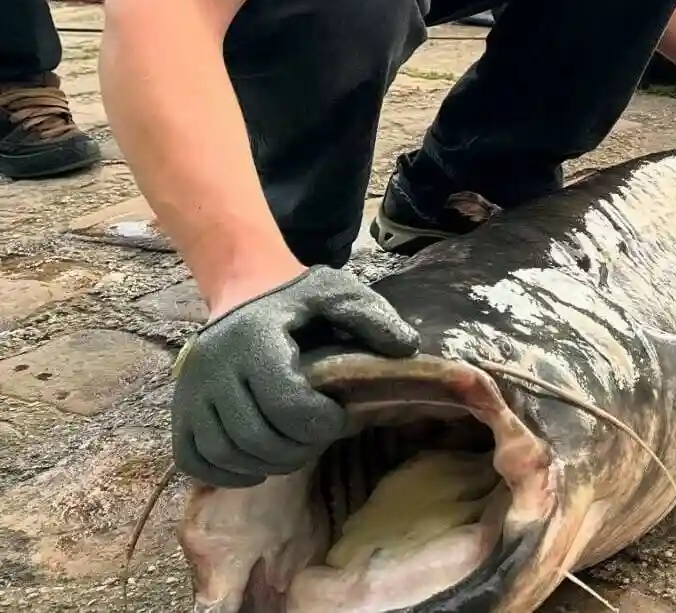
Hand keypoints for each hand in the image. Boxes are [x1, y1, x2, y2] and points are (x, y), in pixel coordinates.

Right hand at [170, 265, 420, 487]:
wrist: (244, 290)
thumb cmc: (298, 300)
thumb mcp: (338, 293)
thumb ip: (371, 317)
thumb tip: (405, 349)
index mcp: (256, 336)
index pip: (285, 401)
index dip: (319, 423)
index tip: (340, 418)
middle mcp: (214, 366)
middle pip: (255, 435)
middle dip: (298, 449)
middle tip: (320, 438)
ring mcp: (192, 391)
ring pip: (225, 452)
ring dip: (267, 464)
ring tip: (296, 451)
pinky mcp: (180, 410)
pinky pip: (194, 459)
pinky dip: (228, 474)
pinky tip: (260, 466)